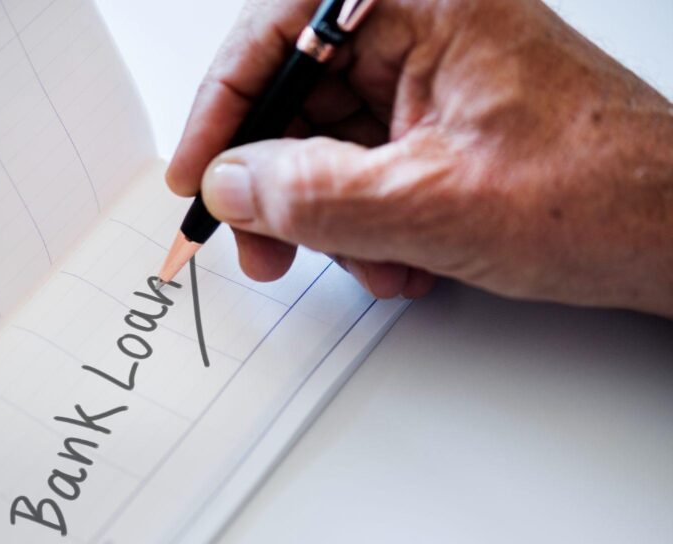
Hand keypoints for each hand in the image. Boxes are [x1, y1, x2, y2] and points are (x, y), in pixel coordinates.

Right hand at [168, 0, 672, 316]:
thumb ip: (309, 193)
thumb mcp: (427, 203)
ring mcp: (433, 76)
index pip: (277, 31)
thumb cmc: (602, 193)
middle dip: (276, 182)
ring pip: (327, 142)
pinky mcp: (440, 121)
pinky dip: (362, 222)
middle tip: (260, 241)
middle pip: (297, 95)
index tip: (197, 170)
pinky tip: (395, 260)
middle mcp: (424, 25)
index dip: (224, 106)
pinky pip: (366, 166)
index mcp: (421, 1)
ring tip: (362, 263)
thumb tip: (230, 183)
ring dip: (326, 217)